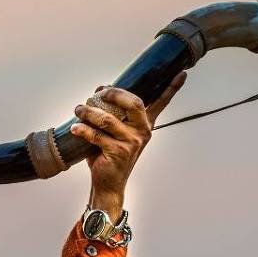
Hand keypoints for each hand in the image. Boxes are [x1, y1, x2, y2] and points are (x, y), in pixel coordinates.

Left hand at [70, 72, 186, 217]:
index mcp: (145, 124)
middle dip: (114, 93)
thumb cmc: (108, 153)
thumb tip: (99, 89)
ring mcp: (132, 142)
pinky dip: (83, 129)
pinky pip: (97, 135)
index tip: (182, 73)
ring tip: (78, 109)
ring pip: (108, 119)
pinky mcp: (119, 152)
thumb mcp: (113, 130)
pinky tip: (75, 127)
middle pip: (134, 103)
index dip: (172, 88)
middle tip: (99, 92)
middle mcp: (143, 131)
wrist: (108, 183)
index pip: (161, 103)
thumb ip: (111, 110)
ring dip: (89, 112)